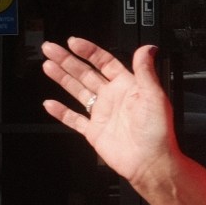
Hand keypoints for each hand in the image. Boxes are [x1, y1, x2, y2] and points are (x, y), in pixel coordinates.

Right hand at [40, 38, 178, 186]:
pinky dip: (61, 112)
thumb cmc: (158, 132)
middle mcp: (113, 97)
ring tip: (48, 66)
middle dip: (67, 60)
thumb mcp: (154, 95)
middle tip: (51, 49)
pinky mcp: (95, 131)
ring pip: (77, 91)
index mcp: (128, 86)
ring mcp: (102, 114)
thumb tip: (147, 48)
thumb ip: (145, 70)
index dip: (88, 51)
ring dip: (62, 78)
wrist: (151, 162)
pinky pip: (74, 119)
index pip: (104, 62)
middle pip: (85, 73)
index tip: (73, 42)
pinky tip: (49, 104)